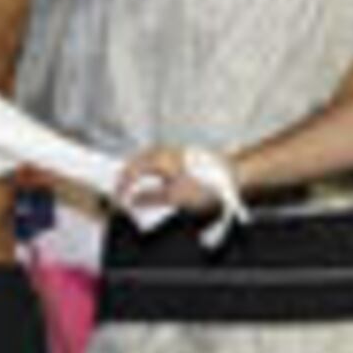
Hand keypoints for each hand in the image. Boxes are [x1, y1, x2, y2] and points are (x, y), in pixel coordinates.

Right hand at [112, 146, 247, 239]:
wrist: (235, 175)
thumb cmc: (208, 184)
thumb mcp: (175, 198)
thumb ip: (150, 199)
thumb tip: (133, 200)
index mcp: (159, 158)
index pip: (130, 171)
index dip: (121, 188)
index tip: (118, 201)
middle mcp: (165, 151)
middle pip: (136, 162)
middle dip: (126, 178)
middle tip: (121, 193)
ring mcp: (175, 152)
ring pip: (147, 161)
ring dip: (138, 175)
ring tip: (135, 190)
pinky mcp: (184, 157)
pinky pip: (159, 163)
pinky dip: (151, 174)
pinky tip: (156, 185)